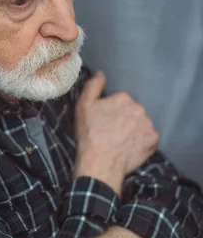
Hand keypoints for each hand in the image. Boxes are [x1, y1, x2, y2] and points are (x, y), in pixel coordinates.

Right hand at [74, 71, 158, 193]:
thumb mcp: (83, 106)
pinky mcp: (154, 140)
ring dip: (133, 130)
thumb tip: (101, 73)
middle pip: (132, 112)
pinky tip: (130, 148)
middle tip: (111, 133)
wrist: (100, 164)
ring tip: (120, 142)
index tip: (103, 122)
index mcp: (123, 98)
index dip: (110, 111)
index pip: (119, 101)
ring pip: (141, 124)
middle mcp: (139, 108)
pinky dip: (141, 142)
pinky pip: (148, 138)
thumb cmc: (89, 134)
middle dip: (124, 119)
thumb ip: (93, 86)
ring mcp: (148, 125)